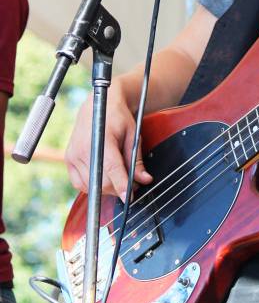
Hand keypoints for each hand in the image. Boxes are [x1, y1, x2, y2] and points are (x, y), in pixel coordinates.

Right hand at [65, 84, 152, 199]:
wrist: (99, 105)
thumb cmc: (117, 118)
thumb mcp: (133, 135)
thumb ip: (136, 159)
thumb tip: (144, 180)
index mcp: (101, 139)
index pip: (111, 168)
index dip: (121, 185)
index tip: (128, 198)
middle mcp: (83, 148)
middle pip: (101, 181)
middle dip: (118, 188)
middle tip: (132, 184)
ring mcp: (73, 155)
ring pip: (91, 186)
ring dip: (107, 188)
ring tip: (118, 178)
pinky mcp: (68, 160)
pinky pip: (79, 184)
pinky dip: (92, 186)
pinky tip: (103, 177)